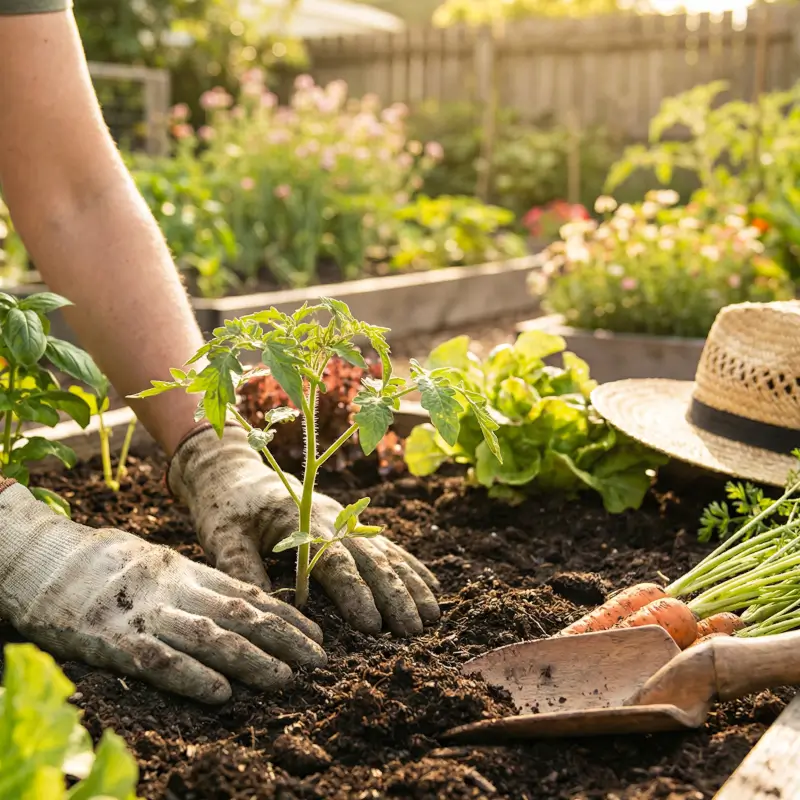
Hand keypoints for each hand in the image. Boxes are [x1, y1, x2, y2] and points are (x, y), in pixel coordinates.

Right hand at [0, 480, 325, 703]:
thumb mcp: (158, 564)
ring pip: (209, 636)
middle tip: (319, 660)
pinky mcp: (110, 639)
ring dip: (252, 660)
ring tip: (287, 679)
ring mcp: (143, 613)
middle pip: (239, 612)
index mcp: (186, 570)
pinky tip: (222, 694)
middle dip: (284, 638)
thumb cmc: (103, 564)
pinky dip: (192, 677)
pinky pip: (158, 660)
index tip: (317, 634)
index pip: (248, 592)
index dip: (286, 615)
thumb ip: (196, 583)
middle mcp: (174, 589)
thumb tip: (245, 602)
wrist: (41, 558)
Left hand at [168, 425, 440, 636]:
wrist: (233, 469)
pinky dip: (409, 565)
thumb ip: (243, 569)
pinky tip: (429, 584)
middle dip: (394, 594)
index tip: (372, 625)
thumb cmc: (224, 506)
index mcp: (299, 520)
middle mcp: (330, 516)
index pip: (333, 561)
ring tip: (432, 614)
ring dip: (409, 583)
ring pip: (385, 551)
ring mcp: (343, 517)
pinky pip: (385, 544)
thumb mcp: (221, 535)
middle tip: (413, 629)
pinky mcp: (347, 521)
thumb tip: (265, 613)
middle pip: (370, 557)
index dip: (354, 592)